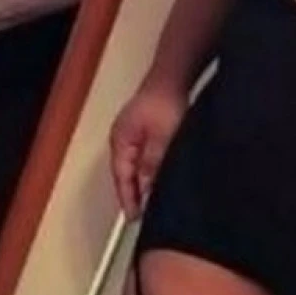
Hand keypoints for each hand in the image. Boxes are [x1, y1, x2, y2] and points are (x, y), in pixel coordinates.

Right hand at [109, 78, 189, 218]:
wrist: (173, 77)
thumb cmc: (165, 102)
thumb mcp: (162, 139)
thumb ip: (153, 164)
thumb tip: (147, 188)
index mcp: (121, 142)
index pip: (122, 178)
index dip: (129, 199)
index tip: (135, 217)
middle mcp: (123, 140)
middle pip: (126, 174)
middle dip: (134, 194)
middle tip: (142, 215)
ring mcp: (134, 135)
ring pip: (136, 166)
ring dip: (143, 183)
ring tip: (151, 202)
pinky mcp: (146, 131)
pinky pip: (144, 157)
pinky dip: (150, 170)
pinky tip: (160, 178)